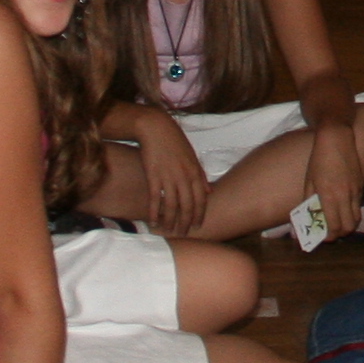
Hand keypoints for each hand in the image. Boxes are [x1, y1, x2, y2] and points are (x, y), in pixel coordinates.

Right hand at [128, 108, 211, 234]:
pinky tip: (153, 222)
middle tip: (183, 233)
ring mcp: (169, 177)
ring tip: (168, 231)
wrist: (156, 128)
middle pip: (188, 206)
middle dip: (186, 222)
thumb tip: (210, 192)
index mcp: (195, 172)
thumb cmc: (175, 141)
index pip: (201, 200)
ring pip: (172, 206)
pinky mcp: (154, 176)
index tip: (198, 226)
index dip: (200, 215)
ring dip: (170, 221)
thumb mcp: (192, 157)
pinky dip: (154, 213)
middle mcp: (184, 177)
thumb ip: (201, 176)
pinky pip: (155, 200)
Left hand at [305, 119, 363, 237]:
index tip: (321, 236)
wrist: (337, 138)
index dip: (328, 236)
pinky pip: (358, 205)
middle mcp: (345, 196)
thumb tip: (305, 219)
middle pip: (349, 227)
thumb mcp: (309, 181)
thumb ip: (308, 202)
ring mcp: (355, 190)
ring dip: (347, 225)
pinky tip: (342, 206)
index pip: (334, 226)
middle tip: (329, 231)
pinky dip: (351, 212)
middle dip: (339, 234)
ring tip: (336, 221)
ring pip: (356, 218)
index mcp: (329, 196)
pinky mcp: (361, 184)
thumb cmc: (318, 159)